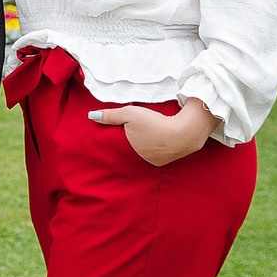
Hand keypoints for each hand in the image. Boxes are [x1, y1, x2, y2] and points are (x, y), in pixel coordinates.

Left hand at [89, 97, 216, 165]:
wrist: (186, 131)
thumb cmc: (155, 122)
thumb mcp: (129, 114)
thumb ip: (110, 115)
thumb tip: (90, 116)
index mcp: (131, 153)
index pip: (119, 148)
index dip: (117, 141)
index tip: (115, 136)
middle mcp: (143, 161)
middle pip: (133, 151)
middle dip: (131, 144)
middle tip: (134, 134)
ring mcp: (158, 162)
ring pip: (146, 153)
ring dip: (146, 146)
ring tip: (147, 136)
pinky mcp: (170, 159)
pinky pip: (160, 153)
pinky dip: (158, 147)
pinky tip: (161, 140)